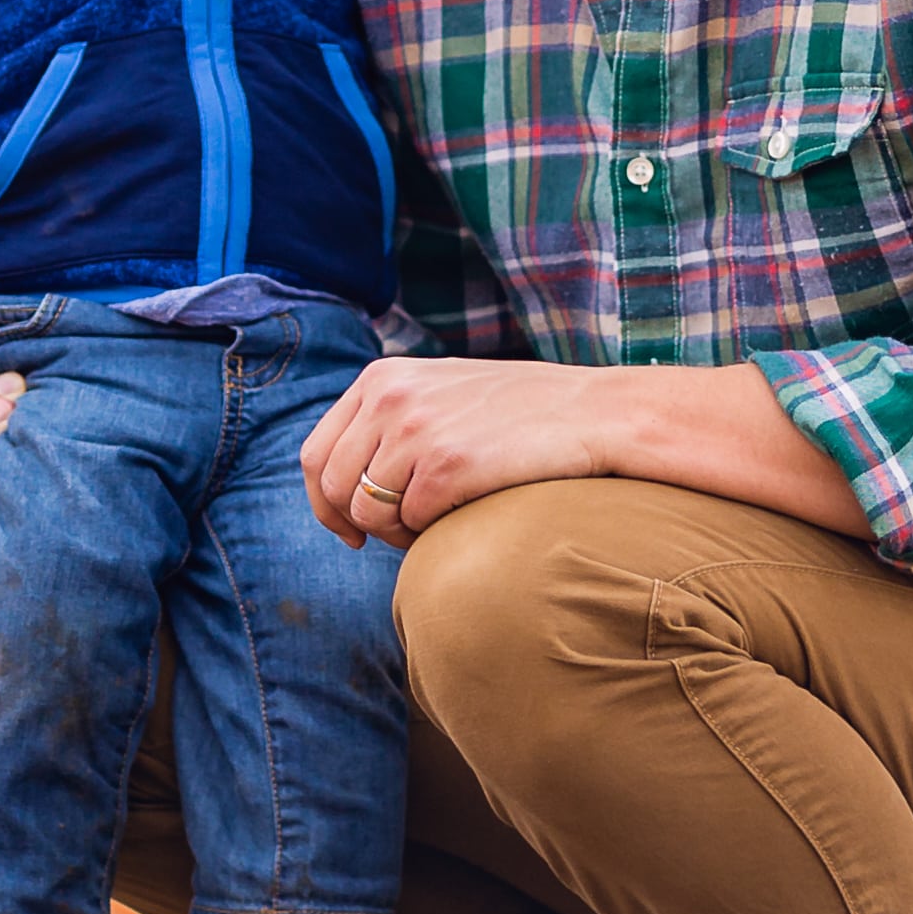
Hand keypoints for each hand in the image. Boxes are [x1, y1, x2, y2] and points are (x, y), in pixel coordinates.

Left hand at [299, 356, 613, 549]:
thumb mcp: (441, 391)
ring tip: (437, 522)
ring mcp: (415, 430)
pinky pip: (411, 524)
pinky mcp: (446, 465)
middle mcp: (389, 398)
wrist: (595, 412)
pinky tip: (463, 517)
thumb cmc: (522, 411)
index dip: (325, 503)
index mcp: (382, 377)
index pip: (317, 454)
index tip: (350, 529)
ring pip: (367, 512)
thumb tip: (340, 481)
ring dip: (397, 533)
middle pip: (334, 488)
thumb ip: (390, 416)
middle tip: (399, 536)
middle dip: (360, 524)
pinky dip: (431, 534)